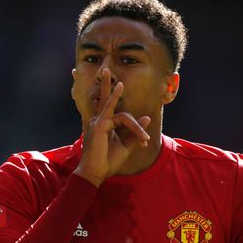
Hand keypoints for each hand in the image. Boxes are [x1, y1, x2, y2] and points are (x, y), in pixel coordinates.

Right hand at [73, 68, 150, 186]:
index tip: (145, 141)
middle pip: (103, 99)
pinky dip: (115, 98)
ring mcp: (98, 122)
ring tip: (121, 82)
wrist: (96, 173)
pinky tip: (119, 87)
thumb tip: (146, 116)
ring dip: (125, 107)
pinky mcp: (100, 125)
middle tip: (104, 70)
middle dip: (104, 85)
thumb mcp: (125, 146)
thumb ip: (134, 132)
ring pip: (119, 111)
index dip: (136, 126)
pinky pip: (112, 110)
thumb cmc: (108, 161)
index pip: (119, 114)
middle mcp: (98, 121)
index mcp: (103, 125)